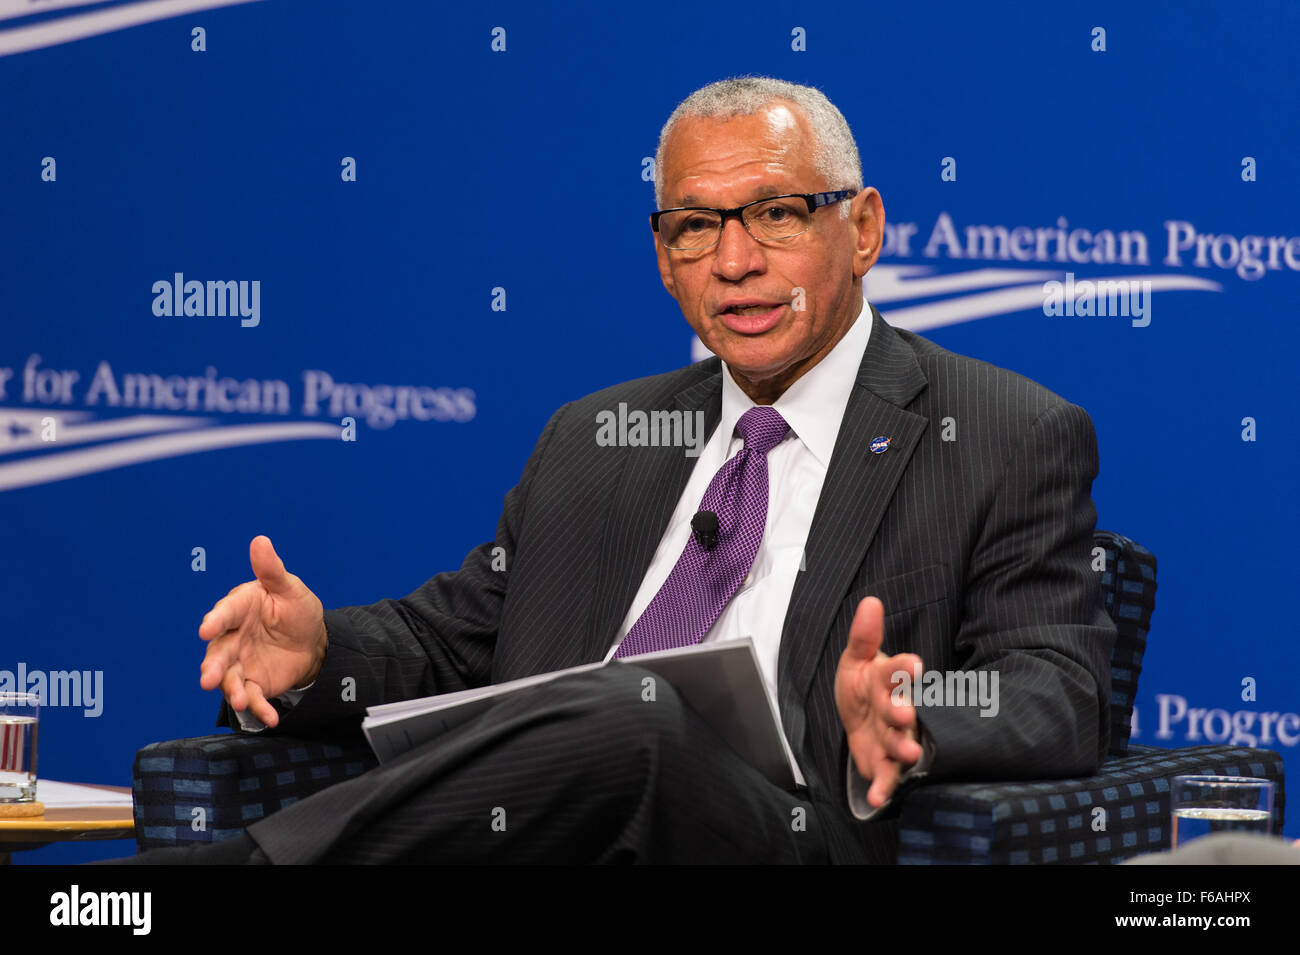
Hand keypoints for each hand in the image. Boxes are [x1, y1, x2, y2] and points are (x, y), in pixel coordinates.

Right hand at [198, 535, 327, 727]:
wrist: (312, 641)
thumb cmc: (295, 608)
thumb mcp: (290, 588)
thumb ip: (272, 570)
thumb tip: (260, 541)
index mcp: (240, 608)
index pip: (225, 613)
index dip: (216, 620)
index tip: (207, 628)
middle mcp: (233, 636)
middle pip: (219, 651)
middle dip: (213, 665)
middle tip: (208, 678)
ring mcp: (240, 662)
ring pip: (229, 678)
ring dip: (232, 690)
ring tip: (239, 701)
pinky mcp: (253, 683)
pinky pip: (252, 696)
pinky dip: (259, 708)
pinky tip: (270, 718)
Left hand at [834, 596, 923, 809]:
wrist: (859, 717)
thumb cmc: (863, 685)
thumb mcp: (855, 658)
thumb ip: (864, 635)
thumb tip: (870, 602)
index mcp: (887, 679)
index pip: (896, 670)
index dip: (904, 667)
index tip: (912, 664)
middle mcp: (896, 708)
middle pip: (901, 710)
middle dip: (903, 712)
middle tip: (906, 714)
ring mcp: (892, 737)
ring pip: (900, 742)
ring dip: (904, 747)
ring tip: (909, 752)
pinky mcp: (884, 762)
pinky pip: (886, 775)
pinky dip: (884, 788)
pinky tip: (878, 798)